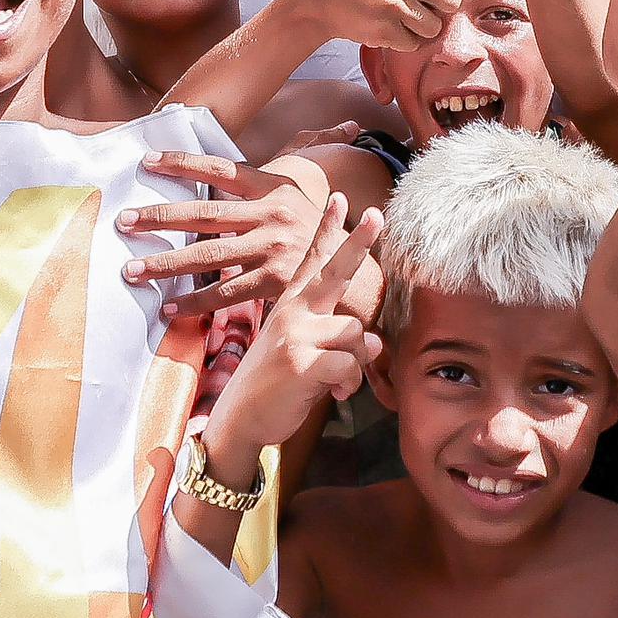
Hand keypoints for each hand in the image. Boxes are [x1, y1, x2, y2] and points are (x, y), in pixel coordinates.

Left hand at [123, 150, 337, 318]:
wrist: (357, 268)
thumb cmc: (317, 229)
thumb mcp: (299, 192)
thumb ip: (281, 167)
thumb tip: (307, 130)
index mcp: (272, 187)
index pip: (219, 168)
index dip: (182, 163)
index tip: (146, 162)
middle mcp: (272, 214)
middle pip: (204, 214)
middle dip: (160, 217)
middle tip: (124, 221)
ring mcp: (273, 248)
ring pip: (208, 257)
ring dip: (165, 264)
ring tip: (132, 269)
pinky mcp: (275, 282)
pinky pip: (225, 294)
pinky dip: (194, 303)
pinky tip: (168, 308)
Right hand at [204, 192, 383, 461]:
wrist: (239, 420)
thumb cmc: (275, 385)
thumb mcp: (302, 353)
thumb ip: (338, 341)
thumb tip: (378, 341)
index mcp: (291, 306)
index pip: (311, 261)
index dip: (326, 230)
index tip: (337, 197)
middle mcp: (293, 312)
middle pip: (334, 271)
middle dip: (358, 243)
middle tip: (378, 215)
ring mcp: (295, 333)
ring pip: (356, 332)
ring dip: (356, 363)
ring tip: (335, 381)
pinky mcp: (300, 360)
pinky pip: (351, 364)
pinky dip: (350, 383)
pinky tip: (334, 394)